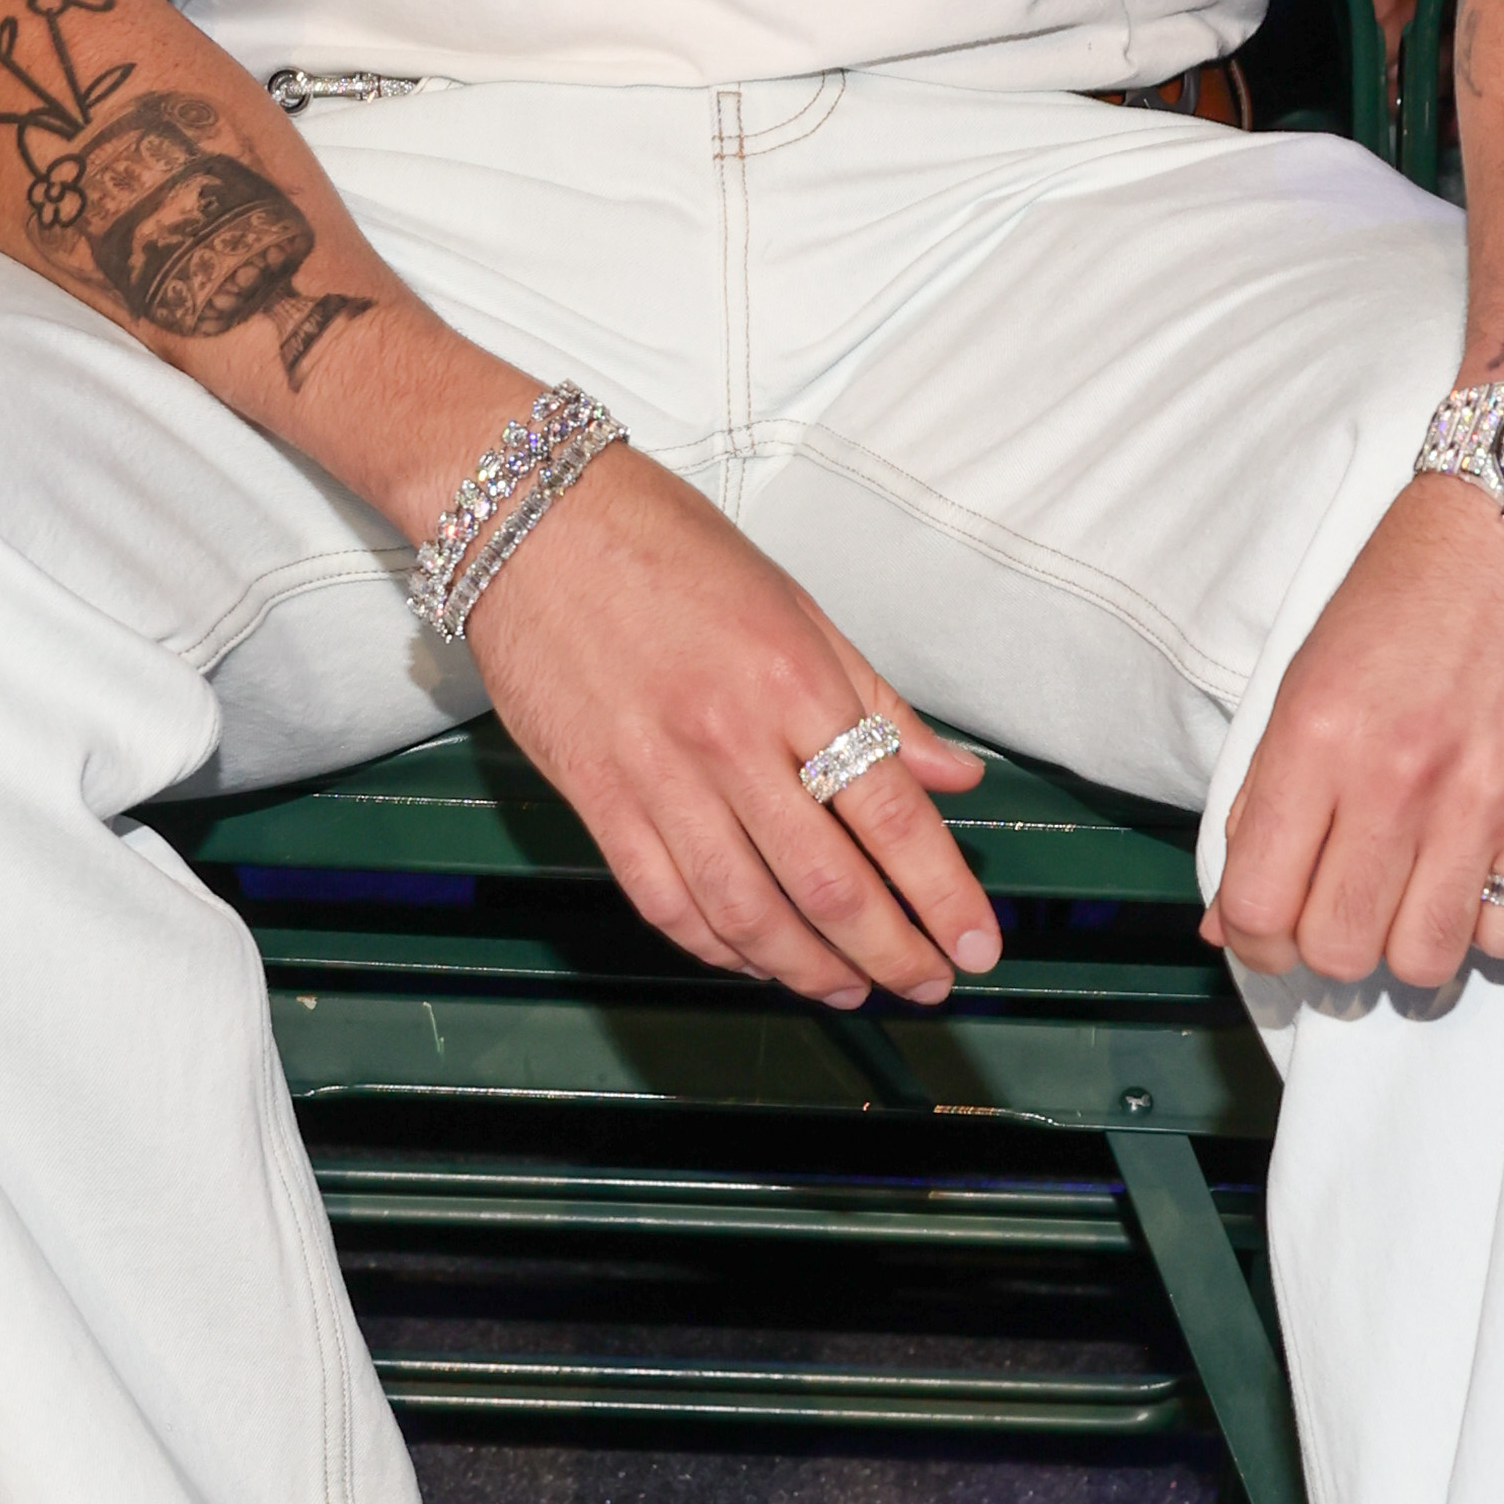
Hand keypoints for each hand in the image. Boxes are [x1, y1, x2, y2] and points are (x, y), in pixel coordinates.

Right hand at [460, 445, 997, 1010]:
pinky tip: (755, 961)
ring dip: (809, 968)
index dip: (942, 895)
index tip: (976, 945)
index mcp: (792, 679)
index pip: (890, 814)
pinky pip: (663, 900)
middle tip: (930, 987)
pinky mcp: (593, 796)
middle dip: (891, 951)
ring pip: (746, 911)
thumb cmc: (665, 543)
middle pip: (827, 882)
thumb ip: (874, 699)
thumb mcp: (793, 603)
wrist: (528, 515)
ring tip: (854, 989)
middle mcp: (728, 738)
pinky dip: (717, 946)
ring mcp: (654, 774)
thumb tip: (954, 776)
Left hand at [1210, 475, 1503, 993]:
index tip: (1271, 932)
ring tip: (1417, 900)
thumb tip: (1229, 918)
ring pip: (1425, 961)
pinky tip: (1483, 878)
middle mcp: (1393, 780)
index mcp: (1313, 739)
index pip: (1257, 906)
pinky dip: (1493, 926)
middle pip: (1338, 950)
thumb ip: (1265, 798)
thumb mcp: (1308, 673)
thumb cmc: (1415, 586)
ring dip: (1411, 947)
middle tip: (1347, 912)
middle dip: (1330, 951)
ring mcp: (1483, 802)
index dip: (1254, 943)